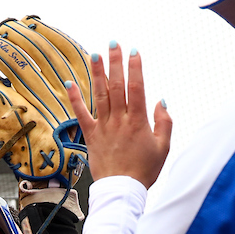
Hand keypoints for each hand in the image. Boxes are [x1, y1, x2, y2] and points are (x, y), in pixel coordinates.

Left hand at [67, 44, 171, 187]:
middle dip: (115, 63)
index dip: (135, 68)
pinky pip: (81, 114)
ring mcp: (103, 127)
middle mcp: (119, 120)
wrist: (121, 190)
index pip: (136, 88)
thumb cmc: (144, 170)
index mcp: (138, 121)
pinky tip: (69, 82)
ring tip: (94, 54)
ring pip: (99, 95)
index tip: (134, 51)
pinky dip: (75, 98)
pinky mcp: (91, 136)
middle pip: (116, 86)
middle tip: (113, 43)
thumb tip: (161, 101)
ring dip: (96, 73)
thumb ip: (164, 122)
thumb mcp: (164, 147)